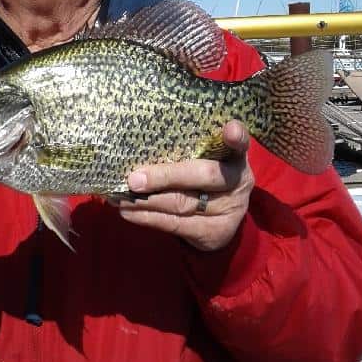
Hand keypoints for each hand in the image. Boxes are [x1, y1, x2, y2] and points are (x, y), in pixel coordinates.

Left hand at [116, 121, 253, 250]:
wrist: (221, 218)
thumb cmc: (202, 176)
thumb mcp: (203, 159)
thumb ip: (184, 151)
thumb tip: (135, 146)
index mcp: (236, 155)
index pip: (240, 142)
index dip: (236, 136)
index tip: (229, 129)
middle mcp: (238, 181)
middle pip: (204, 175)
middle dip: (165, 176)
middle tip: (134, 179)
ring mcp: (230, 209)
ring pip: (183, 203)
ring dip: (147, 200)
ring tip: (122, 195)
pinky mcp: (215, 232)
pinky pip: (176, 225)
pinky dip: (148, 218)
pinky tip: (128, 212)